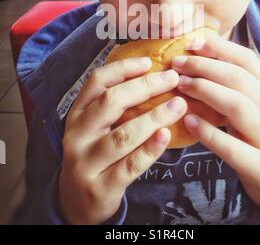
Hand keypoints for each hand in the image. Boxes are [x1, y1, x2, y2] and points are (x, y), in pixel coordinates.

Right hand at [59, 57, 186, 224]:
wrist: (76, 201)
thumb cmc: (94, 153)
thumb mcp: (94, 126)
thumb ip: (115, 105)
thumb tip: (154, 76)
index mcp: (77, 113)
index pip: (97, 81)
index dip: (123, 68)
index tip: (149, 61)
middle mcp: (78, 134)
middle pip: (111, 102)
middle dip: (145, 87)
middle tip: (172, 78)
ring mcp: (86, 162)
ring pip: (123, 135)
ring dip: (154, 117)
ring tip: (178, 105)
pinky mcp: (100, 187)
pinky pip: (129, 166)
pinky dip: (149, 149)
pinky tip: (166, 135)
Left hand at [172, 36, 259, 223]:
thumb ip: (238, 87)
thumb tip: (203, 59)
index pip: (247, 60)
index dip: (218, 48)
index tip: (191, 43)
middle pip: (239, 78)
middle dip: (204, 66)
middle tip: (177, 64)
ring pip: (237, 106)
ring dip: (205, 91)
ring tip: (180, 85)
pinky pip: (232, 147)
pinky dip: (208, 132)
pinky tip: (187, 122)